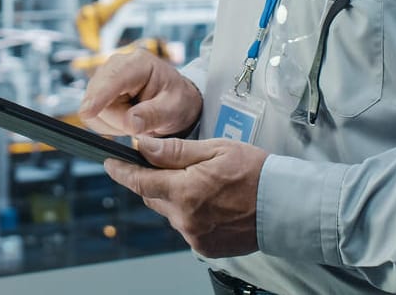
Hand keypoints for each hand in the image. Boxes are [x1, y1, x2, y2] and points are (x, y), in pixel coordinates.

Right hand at [79, 50, 201, 136]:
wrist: (172, 101)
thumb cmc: (176, 100)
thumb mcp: (174, 109)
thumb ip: (153, 115)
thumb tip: (129, 123)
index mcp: (139, 63)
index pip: (113, 78)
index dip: (99, 96)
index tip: (87, 113)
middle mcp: (117, 66)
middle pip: (98, 97)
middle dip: (117, 119)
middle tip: (142, 125)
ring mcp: (105, 79)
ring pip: (94, 110)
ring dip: (114, 123)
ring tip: (137, 120)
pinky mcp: (98, 93)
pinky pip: (93, 118)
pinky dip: (109, 126)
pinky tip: (126, 121)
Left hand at [105, 137, 267, 257]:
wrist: (286, 206)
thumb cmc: (255, 172)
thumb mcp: (215, 150)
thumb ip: (175, 152)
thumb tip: (143, 147)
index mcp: (185, 192)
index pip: (140, 182)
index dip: (121, 171)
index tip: (109, 163)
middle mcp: (185, 219)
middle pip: (153, 197)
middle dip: (154, 180)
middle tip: (170, 165)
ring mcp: (195, 236)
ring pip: (170, 212)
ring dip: (175, 197)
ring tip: (202, 183)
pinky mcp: (206, 247)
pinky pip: (187, 227)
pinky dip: (190, 213)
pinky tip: (211, 203)